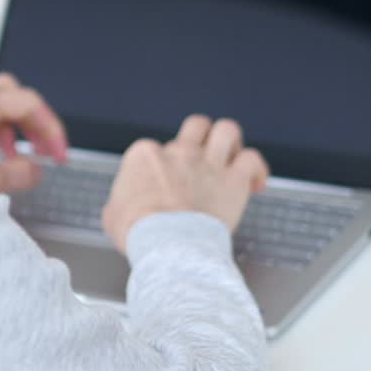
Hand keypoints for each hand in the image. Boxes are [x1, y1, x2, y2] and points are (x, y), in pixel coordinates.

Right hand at [102, 115, 269, 253]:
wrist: (167, 244)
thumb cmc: (139, 234)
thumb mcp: (113, 216)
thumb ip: (120, 204)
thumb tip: (118, 210)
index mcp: (146, 156)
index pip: (156, 148)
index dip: (163, 167)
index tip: (166, 186)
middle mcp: (179, 152)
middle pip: (196, 126)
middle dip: (202, 137)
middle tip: (203, 156)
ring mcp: (208, 163)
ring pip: (227, 130)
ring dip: (231, 142)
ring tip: (231, 157)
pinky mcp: (233, 180)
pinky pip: (252, 160)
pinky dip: (257, 169)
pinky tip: (255, 182)